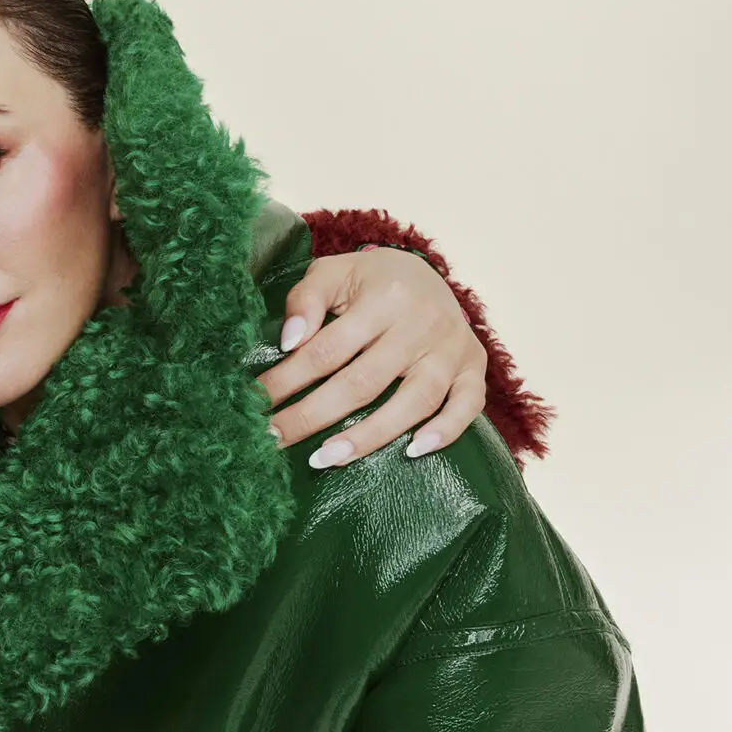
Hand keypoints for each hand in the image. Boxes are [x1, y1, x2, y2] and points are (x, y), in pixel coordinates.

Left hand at [260, 250, 484, 464]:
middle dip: (313, 416)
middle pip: (363, 382)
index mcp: (384, 297)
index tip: (256, 405)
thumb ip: (305, 301)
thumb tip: (288, 344)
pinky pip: (468, 405)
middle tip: (275, 440)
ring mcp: (452, 348)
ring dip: (369, 436)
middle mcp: (422, 324)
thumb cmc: (370, 280)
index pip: (327, 349)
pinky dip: (445, 431)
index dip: (288, 380)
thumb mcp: (332, 272)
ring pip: (414, 402)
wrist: (427, 272)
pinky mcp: (475, 367)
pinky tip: (414, 451)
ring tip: (327, 459)